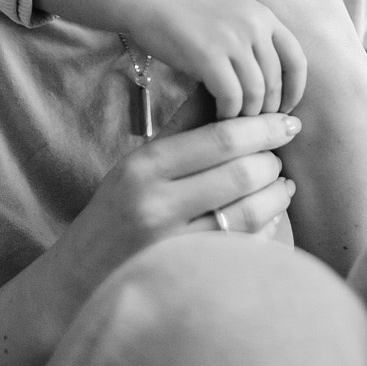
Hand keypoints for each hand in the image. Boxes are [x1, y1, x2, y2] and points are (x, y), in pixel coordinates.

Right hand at [51, 112, 301, 310]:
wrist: (78, 280)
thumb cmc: (116, 213)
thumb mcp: (138, 163)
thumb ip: (183, 127)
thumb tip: (222, 85)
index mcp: (144, 165)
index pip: (220, 137)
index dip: (263, 127)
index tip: (288, 122)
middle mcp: (156, 203)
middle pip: (239, 172)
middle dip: (272, 162)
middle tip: (280, 157)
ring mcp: (172, 244)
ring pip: (248, 212)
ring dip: (276, 196)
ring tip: (282, 186)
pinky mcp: (188, 275)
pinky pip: (243, 246)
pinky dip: (266, 229)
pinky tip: (271, 219)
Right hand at [127, 0, 306, 117]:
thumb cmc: (182, 11)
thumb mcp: (228, 15)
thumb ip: (249, 40)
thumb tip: (265, 85)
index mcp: (263, 15)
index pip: (296, 59)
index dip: (295, 90)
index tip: (285, 110)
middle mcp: (255, 25)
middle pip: (276, 81)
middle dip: (268, 110)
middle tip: (254, 127)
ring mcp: (233, 39)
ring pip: (256, 93)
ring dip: (246, 116)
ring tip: (233, 124)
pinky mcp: (209, 55)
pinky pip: (231, 97)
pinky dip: (227, 114)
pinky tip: (217, 117)